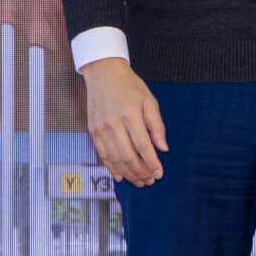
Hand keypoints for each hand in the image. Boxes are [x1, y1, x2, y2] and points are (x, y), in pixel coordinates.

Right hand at [80, 58, 168, 184]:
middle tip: (150, 181)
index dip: (152, 162)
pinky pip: (102, 154)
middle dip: (141, 172)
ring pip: (115, 159)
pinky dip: (111, 168)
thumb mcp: (149, 100)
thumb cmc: (129, 86)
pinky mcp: (93, 131)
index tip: (159, 173)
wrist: (103, 73)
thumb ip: (157, 125)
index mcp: (130, 115)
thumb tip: (163, 148)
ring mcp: (101, 128)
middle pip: (128, 156)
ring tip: (139, 182)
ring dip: (128, 173)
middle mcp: (114, 123)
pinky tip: (120, 176)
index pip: (143, 145)